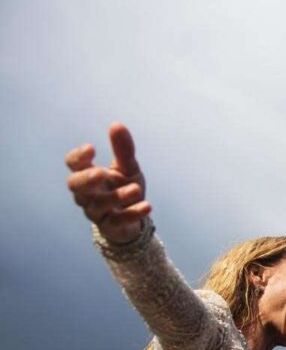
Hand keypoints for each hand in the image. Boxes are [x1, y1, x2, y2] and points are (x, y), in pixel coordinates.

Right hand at [65, 122, 149, 243]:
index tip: (92, 148)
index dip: (78, 157)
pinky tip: (147, 206)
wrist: (134, 216)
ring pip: (99, 204)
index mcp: (88, 174)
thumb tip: (117, 124)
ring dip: (117, 196)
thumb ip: (123, 149)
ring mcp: (97, 211)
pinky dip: (133, 213)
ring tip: (135, 189)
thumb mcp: (128, 167)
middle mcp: (87, 193)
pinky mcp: (111, 225)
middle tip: (99, 173)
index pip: (73, 164)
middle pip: (75, 186)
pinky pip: (118, 221)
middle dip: (86, 180)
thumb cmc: (125, 186)